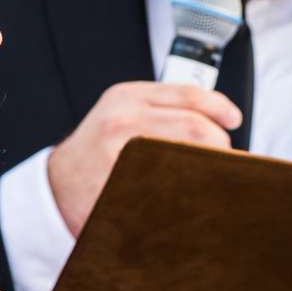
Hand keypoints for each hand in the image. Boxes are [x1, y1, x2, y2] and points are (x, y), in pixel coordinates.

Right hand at [45, 81, 242, 234]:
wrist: (56, 185)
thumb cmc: (98, 150)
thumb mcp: (122, 114)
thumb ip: (161, 110)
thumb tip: (215, 122)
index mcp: (127, 97)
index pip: (189, 95)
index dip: (220, 107)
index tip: (234, 120)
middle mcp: (122, 119)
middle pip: (195, 126)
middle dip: (220, 145)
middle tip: (227, 159)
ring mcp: (119, 153)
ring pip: (187, 156)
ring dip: (210, 168)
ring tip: (214, 177)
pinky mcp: (119, 185)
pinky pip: (169, 187)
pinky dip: (190, 191)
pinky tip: (194, 195)